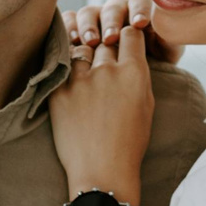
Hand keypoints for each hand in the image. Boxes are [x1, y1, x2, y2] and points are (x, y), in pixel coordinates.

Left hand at [49, 23, 153, 205]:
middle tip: (104, 61)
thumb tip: (131, 55)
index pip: (130, 34)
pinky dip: (66, 70)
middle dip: (106, 48)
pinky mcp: (58, 92)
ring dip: (85, 58)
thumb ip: (138, 76)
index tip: (124, 43)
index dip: (127, 36)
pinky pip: (62, 68)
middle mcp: (108, 71)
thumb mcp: (146, 105)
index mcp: (134, 73)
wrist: (102, 171)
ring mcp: (80, 81)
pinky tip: (71, 80)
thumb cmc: (129, 142)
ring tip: (87, 74)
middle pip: (105, 42)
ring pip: (82, 51)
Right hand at [66, 0, 181, 65]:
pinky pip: (69, 19)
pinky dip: (68, 27)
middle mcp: (118, 10)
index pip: (139, 1)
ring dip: (88, 26)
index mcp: (141, 9)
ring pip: (89, 12)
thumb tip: (166, 29)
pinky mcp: (77, 27)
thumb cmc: (154, 63)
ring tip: (89, 42)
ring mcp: (96, 17)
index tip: (139, 25)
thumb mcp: (167, 51)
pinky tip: (72, 41)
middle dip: (111, 22)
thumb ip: (168, 38)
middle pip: (112, 7)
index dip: (139, 10)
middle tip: (110, 38)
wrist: (132, 82)